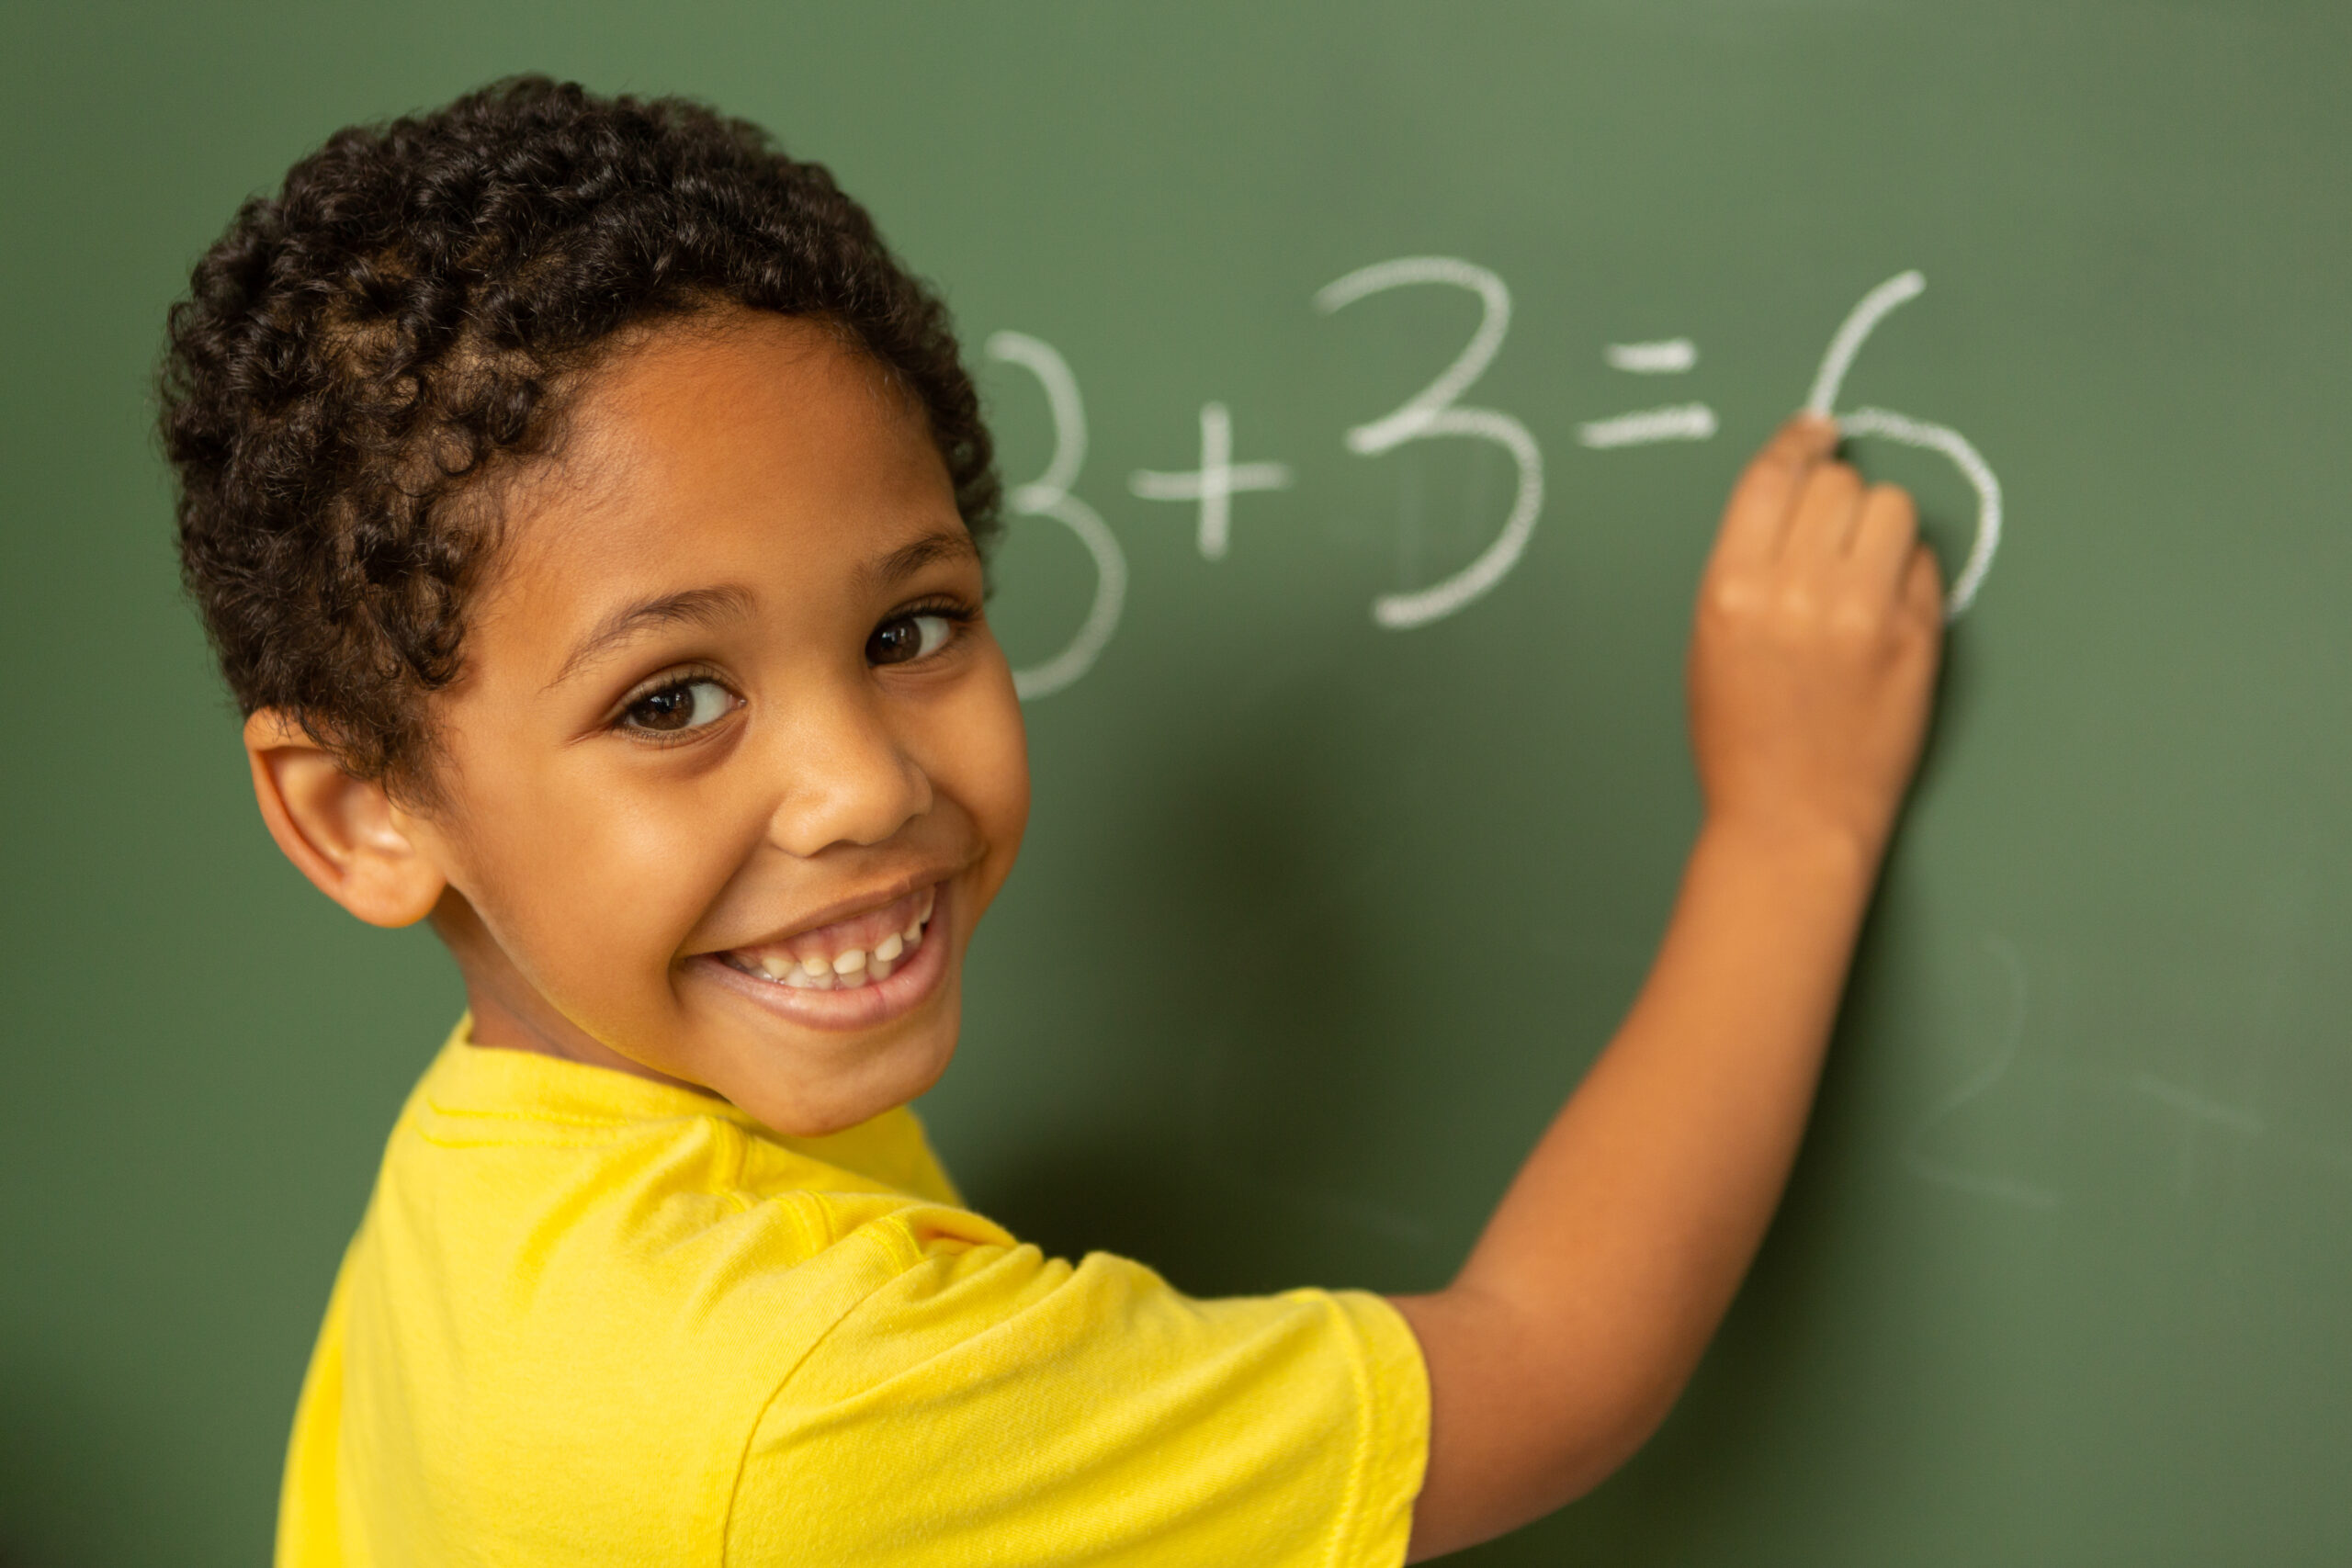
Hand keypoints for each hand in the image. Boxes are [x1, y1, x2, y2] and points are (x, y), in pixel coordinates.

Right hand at [1688, 414, 1943, 860]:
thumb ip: (1748, 563)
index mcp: (1731, 588)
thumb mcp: (1710, 639)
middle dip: (1836, 496)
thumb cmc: (1740, 738)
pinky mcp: (1917, 635)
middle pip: (1836, 484)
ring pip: (1891, 507)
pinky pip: (1924, 560)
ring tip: (1863, 567)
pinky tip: (1885, 608)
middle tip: (1832, 530)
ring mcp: (1864, 611)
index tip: (1816, 432)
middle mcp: (1797, 589)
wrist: (1791, 818)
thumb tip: (1800, 491)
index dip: (1797, 442)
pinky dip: (1908, 570)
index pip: (1772, 477)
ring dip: (1878, 525)